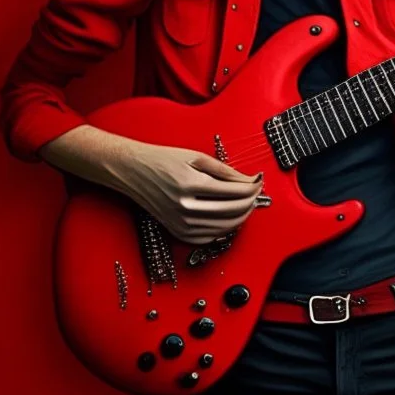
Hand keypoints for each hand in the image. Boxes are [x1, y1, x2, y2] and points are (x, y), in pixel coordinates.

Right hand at [111, 142, 263, 245]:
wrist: (134, 172)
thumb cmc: (164, 160)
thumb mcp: (196, 157)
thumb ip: (226, 171)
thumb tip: (249, 181)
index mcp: (191, 184)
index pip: (235, 192)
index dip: (252, 187)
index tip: (259, 180)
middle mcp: (186, 208)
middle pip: (233, 211)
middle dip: (251, 201)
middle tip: (257, 190)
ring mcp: (182, 224)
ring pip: (225, 227)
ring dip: (242, 215)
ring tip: (248, 201)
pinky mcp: (179, 233)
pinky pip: (211, 237)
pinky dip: (225, 227)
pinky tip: (230, 215)